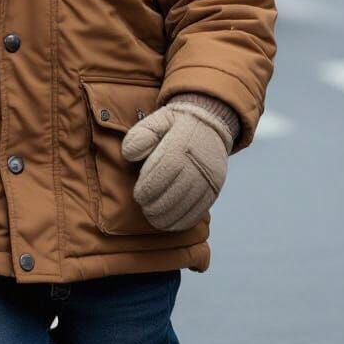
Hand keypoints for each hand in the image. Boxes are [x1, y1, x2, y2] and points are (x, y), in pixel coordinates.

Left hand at [121, 97, 234, 231]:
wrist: (210, 123)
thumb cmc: (175, 125)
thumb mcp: (157, 120)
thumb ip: (141, 135)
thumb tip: (129, 154)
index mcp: (181, 143)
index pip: (165, 170)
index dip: (150, 187)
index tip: (138, 196)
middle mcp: (198, 162)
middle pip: (177, 190)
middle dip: (158, 205)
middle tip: (145, 210)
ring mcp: (209, 177)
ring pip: (189, 203)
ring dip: (170, 216)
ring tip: (155, 220)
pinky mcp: (215, 187)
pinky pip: (201, 209)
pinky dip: (185, 220)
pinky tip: (171, 223)